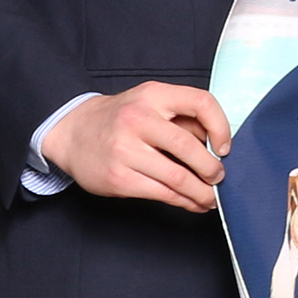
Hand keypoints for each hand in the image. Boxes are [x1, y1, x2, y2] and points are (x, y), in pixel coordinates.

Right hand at [42, 83, 231, 213]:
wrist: (73, 132)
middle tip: (220, 178)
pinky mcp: (118, 177)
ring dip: (202, 192)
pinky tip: (193, 203)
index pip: (201, 103)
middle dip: (212, 169)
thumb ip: (183, 118)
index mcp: (153, 95)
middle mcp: (138, 119)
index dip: (221, 127)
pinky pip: (160, 193)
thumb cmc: (122, 118)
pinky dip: (183, 201)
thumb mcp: (151, 103)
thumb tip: (218, 145)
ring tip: (212, 198)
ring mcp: (125, 150)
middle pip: (188, 147)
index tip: (225, 148)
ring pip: (177, 177)